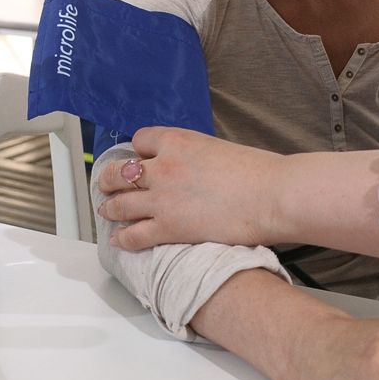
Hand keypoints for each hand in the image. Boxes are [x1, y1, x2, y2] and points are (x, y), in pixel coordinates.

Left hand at [96, 128, 283, 249]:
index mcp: (178, 141)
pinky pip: (134, 235)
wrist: (271, 195)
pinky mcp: (168, 227)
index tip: (138, 159)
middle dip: (109, 179)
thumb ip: (196, 157)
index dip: (138, 151)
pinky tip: (119, 239)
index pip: (140, 140)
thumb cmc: (258, 172)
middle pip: (119, 171)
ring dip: (110, 208)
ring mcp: (162, 198)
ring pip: (120, 203)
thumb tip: (191, 170)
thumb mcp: (219, 149)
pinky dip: (123, 238)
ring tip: (107, 211)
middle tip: (107, 185)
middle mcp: (163, 167)